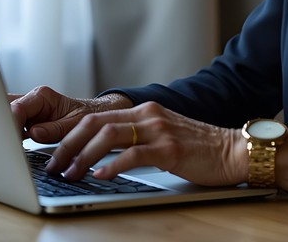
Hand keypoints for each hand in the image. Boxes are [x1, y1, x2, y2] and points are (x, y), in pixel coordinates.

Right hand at [9, 86, 130, 143]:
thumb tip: (34, 133)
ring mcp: (27, 110)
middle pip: (4, 108)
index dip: (9, 125)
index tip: (8, 143)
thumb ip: (55, 129)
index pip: (18, 108)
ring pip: (3, 115)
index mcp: (43, 96)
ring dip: (0, 130)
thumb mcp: (76, 124)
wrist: (96, 115)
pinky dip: (5, 135)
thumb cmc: (89, 117)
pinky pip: (9, 124)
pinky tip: (4, 149)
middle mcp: (32, 100)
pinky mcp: (25, 121)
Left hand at [45, 101, 247, 187]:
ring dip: (83, 157)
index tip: (53, 153)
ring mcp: (159, 130)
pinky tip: (99, 177)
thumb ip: (136, 137)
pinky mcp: (170, 149)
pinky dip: (111, 166)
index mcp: (144, 110)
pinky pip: (133, 155)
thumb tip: (100, 155)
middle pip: (95, 123)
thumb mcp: (163, 134)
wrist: (234, 150)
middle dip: (68, 145)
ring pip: (108, 136)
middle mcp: (148, 115)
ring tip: (70, 174)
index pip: (95, 117)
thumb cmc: (199, 148)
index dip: (69, 135)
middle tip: (53, 166)